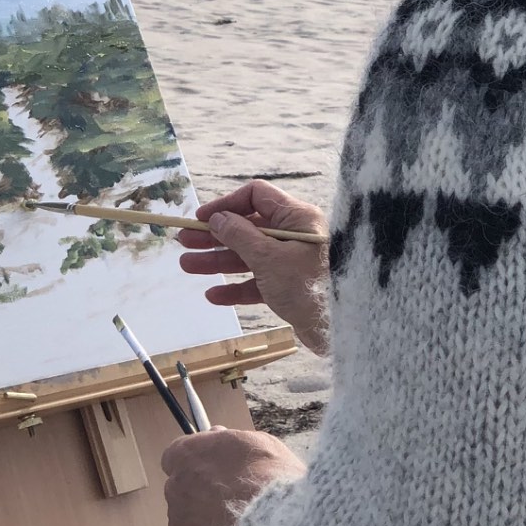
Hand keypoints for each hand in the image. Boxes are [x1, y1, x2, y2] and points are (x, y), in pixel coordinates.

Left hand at [161, 426, 305, 525]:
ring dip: (208, 525)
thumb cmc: (272, 480)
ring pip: (189, 524)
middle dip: (201, 494)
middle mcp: (175, 490)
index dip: (196, 463)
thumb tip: (215, 437)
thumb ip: (228, 441)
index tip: (214, 469)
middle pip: (182, 491)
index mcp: (188, 457)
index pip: (175, 456)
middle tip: (235, 501)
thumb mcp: (258, 444)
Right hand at [179, 180, 329, 354]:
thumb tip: (218, 218)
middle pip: (249, 228)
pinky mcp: (293, 287)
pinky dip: (238, 287)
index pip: (257, 197)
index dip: (227, 205)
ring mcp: (294, 262)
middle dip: (216, 236)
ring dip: (219, 261)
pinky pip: (260, 282)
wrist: (341, 329)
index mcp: (297, 217)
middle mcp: (297, 235)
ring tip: (187, 267)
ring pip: (251, 256)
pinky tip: (214, 295)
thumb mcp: (268, 258)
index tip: (201, 219)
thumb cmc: (307, 285)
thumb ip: (240, 236)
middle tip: (184, 244)